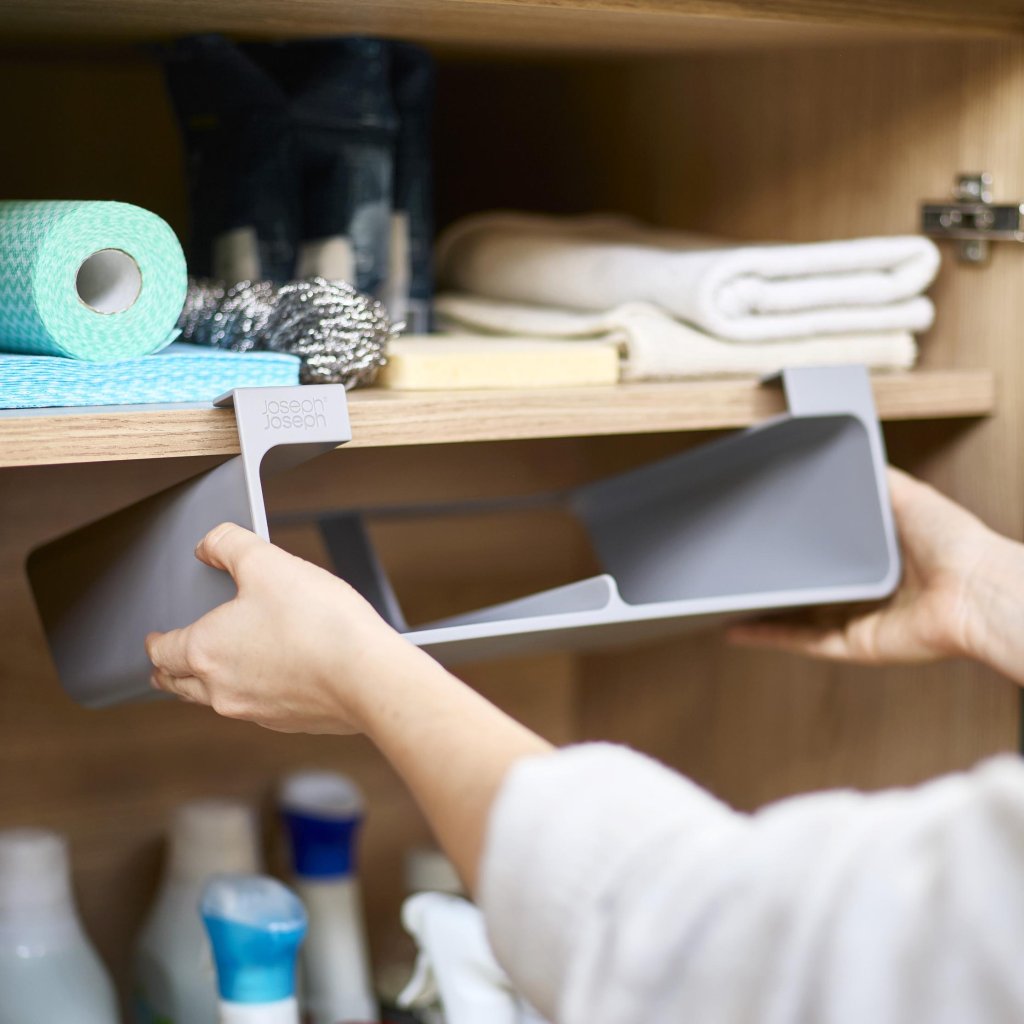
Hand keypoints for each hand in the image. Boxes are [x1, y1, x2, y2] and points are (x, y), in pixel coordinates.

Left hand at [146, 523, 421, 733]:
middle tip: (168, 663)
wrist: (367, 676)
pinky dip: (252, 691)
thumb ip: (229, 545)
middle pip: (179, 686)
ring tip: (216, 670)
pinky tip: (273, 674)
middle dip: (169, 672)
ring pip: (216, 701)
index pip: (160, 653)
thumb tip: (210, 543)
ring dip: (207, 685)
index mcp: (204, 651)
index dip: (153, 642)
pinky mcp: (288, 722)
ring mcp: (254, 711)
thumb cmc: (318, 623)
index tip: (154, 638)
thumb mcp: (268, 562)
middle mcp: (221, 689)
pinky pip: (255, 707)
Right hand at [729, 468, 1020, 670]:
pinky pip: (802, 640)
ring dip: (761, 610)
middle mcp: (866, 589)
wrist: (975, 589)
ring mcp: (857, 618)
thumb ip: (874, 477)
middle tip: (736, 565)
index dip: (794, 541)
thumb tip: (850, 450)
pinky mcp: (852, 644)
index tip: (763, 530)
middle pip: (809, 585)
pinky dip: (767, 637)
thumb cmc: (956, 543)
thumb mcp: (906, 493)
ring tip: (723, 598)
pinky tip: (737, 628)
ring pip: (797, 617)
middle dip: (774, 577)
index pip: (826, 548)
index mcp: (878, 555)